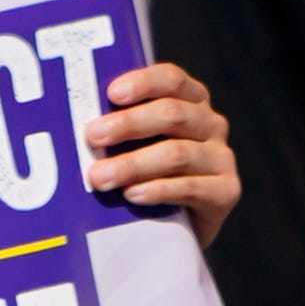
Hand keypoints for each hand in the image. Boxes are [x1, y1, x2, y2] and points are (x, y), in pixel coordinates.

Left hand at [85, 57, 241, 247]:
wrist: (178, 226)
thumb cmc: (148, 174)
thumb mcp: (135, 145)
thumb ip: (118, 128)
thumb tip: (77, 124)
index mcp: (190, 100)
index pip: (172, 79)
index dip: (143, 83)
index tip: (112, 94)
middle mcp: (211, 123)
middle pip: (172, 114)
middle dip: (128, 124)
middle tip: (93, 137)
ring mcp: (221, 157)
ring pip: (177, 153)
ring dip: (133, 165)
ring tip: (100, 177)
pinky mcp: (227, 191)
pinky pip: (190, 187)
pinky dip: (157, 191)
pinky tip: (132, 195)